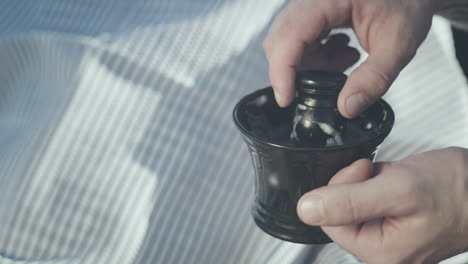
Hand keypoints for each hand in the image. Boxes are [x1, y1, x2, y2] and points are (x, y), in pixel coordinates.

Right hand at [263, 0, 435, 117]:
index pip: (291, 36)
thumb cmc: (408, 4)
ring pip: (286, 43)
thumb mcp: (398, 44)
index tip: (287, 99)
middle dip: (296, 72)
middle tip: (326, 86)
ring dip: (309, 65)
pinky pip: (298, 40)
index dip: (282, 71)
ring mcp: (309, 5)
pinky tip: (343, 55)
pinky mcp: (312, 13)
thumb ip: (374, 78)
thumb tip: (346, 108)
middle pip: (280, 41)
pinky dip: (315, 57)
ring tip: (346, 62)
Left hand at [297, 147, 467, 262]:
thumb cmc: (458, 190)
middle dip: (359, 184)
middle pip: (341, 210)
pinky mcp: (395, 222)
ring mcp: (390, 237)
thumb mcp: (398, 189)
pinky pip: (372, 198)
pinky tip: (399, 180)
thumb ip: (349, 201)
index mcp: (380, 252)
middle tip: (383, 175)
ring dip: (371, 181)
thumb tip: (306, 209)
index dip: (341, 188)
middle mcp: (383, 250)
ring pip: (356, 200)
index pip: (329, 219)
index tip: (363, 171)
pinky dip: (381, 182)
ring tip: (396, 178)